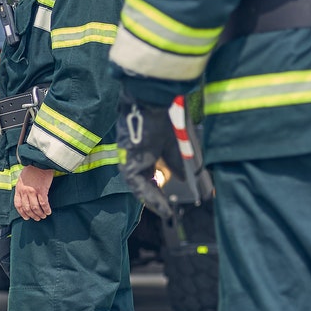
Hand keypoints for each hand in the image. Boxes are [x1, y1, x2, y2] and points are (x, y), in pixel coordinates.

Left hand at [13, 164, 55, 220]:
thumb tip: (25, 198)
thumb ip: (22, 188)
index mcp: (19, 189)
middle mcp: (24, 191)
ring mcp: (33, 191)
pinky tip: (48, 212)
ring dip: (40, 214)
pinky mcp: (42, 190)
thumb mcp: (22, 178)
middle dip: (32, 215)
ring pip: (35, 208)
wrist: (39, 161)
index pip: (18, 205)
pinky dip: (46, 209)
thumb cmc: (32, 169)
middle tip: (37, 218)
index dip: (22, 213)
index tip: (26, 217)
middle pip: (27, 208)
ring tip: (43, 216)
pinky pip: (44, 203)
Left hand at [116, 97, 176, 220]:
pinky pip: (136, 183)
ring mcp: (128, 157)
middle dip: (155, 196)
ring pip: (138, 185)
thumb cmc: (164, 115)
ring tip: (165, 211)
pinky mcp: (126, 159)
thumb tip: (183, 179)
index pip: (150, 173)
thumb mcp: (174, 144)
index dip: (159, 188)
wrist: (152, 99)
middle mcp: (134, 155)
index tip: (170, 201)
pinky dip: (149, 195)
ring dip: (152, 199)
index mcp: (144, 149)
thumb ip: (176, 163)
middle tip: (167, 210)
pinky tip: (161, 203)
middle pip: (143, 181)